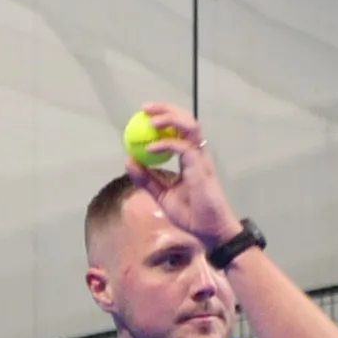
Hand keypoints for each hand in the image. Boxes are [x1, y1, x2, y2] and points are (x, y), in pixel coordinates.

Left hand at [129, 99, 239, 256]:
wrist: (209, 230)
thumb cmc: (191, 214)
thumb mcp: (162, 194)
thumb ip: (146, 178)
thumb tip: (129, 161)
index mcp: (190, 157)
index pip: (178, 128)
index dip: (163, 117)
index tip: (144, 114)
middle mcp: (197, 153)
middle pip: (186, 120)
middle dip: (166, 109)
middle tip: (145, 108)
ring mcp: (201, 159)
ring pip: (189, 127)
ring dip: (170, 119)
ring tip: (151, 120)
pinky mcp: (201, 167)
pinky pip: (183, 148)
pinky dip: (166, 144)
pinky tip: (151, 149)